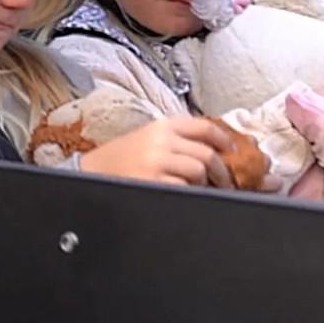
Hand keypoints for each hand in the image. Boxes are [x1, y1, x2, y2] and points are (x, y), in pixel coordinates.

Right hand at [81, 116, 233, 185]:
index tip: (232, 151)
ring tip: (203, 190)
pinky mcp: (152, 182)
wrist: (91, 172)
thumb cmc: (121, 158)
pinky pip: (184, 189)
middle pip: (206, 154)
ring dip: (206, 184)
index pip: (204, 127)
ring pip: (198, 171)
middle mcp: (160, 140)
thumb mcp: (147, 137)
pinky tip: (187, 196)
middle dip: (221, 171)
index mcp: (161, 126)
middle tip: (225, 181)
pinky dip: (191, 194)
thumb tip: (215, 150)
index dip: (224, 139)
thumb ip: (177, 139)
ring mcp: (156, 162)